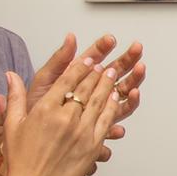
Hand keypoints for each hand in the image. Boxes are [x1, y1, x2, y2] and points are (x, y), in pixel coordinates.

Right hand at [1, 56, 121, 175]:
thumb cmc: (20, 161)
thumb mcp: (12, 126)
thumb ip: (15, 97)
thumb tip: (10, 75)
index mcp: (45, 110)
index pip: (67, 81)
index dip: (80, 67)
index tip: (87, 58)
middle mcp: (65, 118)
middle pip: (86, 88)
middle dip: (96, 73)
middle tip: (103, 63)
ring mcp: (81, 132)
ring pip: (99, 101)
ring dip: (107, 85)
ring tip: (112, 73)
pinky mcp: (92, 146)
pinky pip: (106, 121)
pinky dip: (112, 107)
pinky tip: (115, 98)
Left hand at [28, 34, 145, 140]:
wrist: (37, 138)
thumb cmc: (38, 109)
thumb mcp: (45, 81)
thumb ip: (59, 60)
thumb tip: (70, 38)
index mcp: (78, 75)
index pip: (95, 56)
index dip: (104, 47)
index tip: (110, 39)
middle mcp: (92, 88)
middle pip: (115, 70)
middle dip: (127, 58)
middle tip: (137, 48)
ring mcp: (100, 104)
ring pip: (122, 89)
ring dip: (134, 78)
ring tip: (140, 69)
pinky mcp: (104, 120)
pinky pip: (119, 111)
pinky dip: (128, 103)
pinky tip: (132, 95)